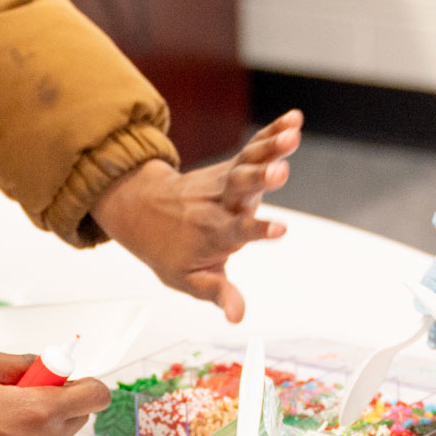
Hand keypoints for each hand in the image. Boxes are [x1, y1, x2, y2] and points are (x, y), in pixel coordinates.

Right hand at [0, 348, 111, 435]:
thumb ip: (21, 362)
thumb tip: (42, 363)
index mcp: (38, 409)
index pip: (96, 396)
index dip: (86, 383)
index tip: (63, 378)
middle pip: (80, 415)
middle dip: (62, 398)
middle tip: (25, 391)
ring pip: (60, 433)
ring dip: (44, 418)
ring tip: (5, 412)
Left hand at [92, 110, 301, 322]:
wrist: (140, 209)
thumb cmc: (168, 248)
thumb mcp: (186, 278)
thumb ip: (216, 292)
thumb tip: (237, 316)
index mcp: (213, 233)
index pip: (237, 231)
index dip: (258, 230)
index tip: (281, 228)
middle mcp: (219, 203)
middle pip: (241, 187)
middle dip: (261, 179)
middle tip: (279, 171)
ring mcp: (225, 181)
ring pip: (248, 161)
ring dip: (271, 147)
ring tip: (293, 135)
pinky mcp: (231, 166)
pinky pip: (253, 147)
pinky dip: (272, 132)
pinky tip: (294, 120)